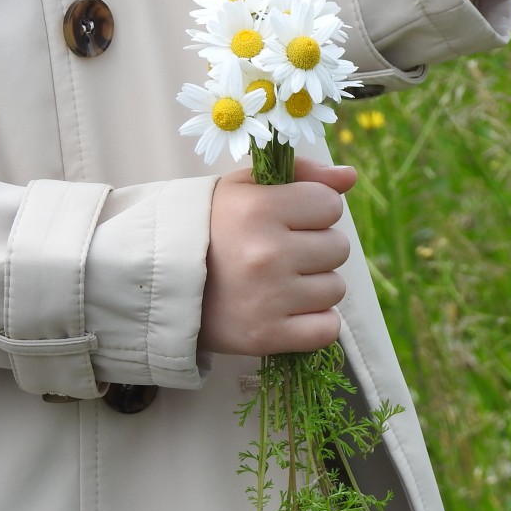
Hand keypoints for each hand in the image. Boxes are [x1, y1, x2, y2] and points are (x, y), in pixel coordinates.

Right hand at [199, 160, 356, 355]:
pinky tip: (287, 311)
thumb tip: (349, 176)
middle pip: (338, 246)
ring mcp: (268, 298)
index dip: (314, 210)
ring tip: (280, 282)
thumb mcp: (246, 188)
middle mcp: (266, 253)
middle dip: (316, 248)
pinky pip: (327, 329)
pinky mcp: (267, 336)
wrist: (160, 285)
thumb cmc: (211, 228)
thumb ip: (301, 173)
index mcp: (258, 209)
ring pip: (335, 288)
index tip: (287, 219)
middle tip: (281, 253)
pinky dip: (314, 323)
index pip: (330, 204)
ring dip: (315, 286)